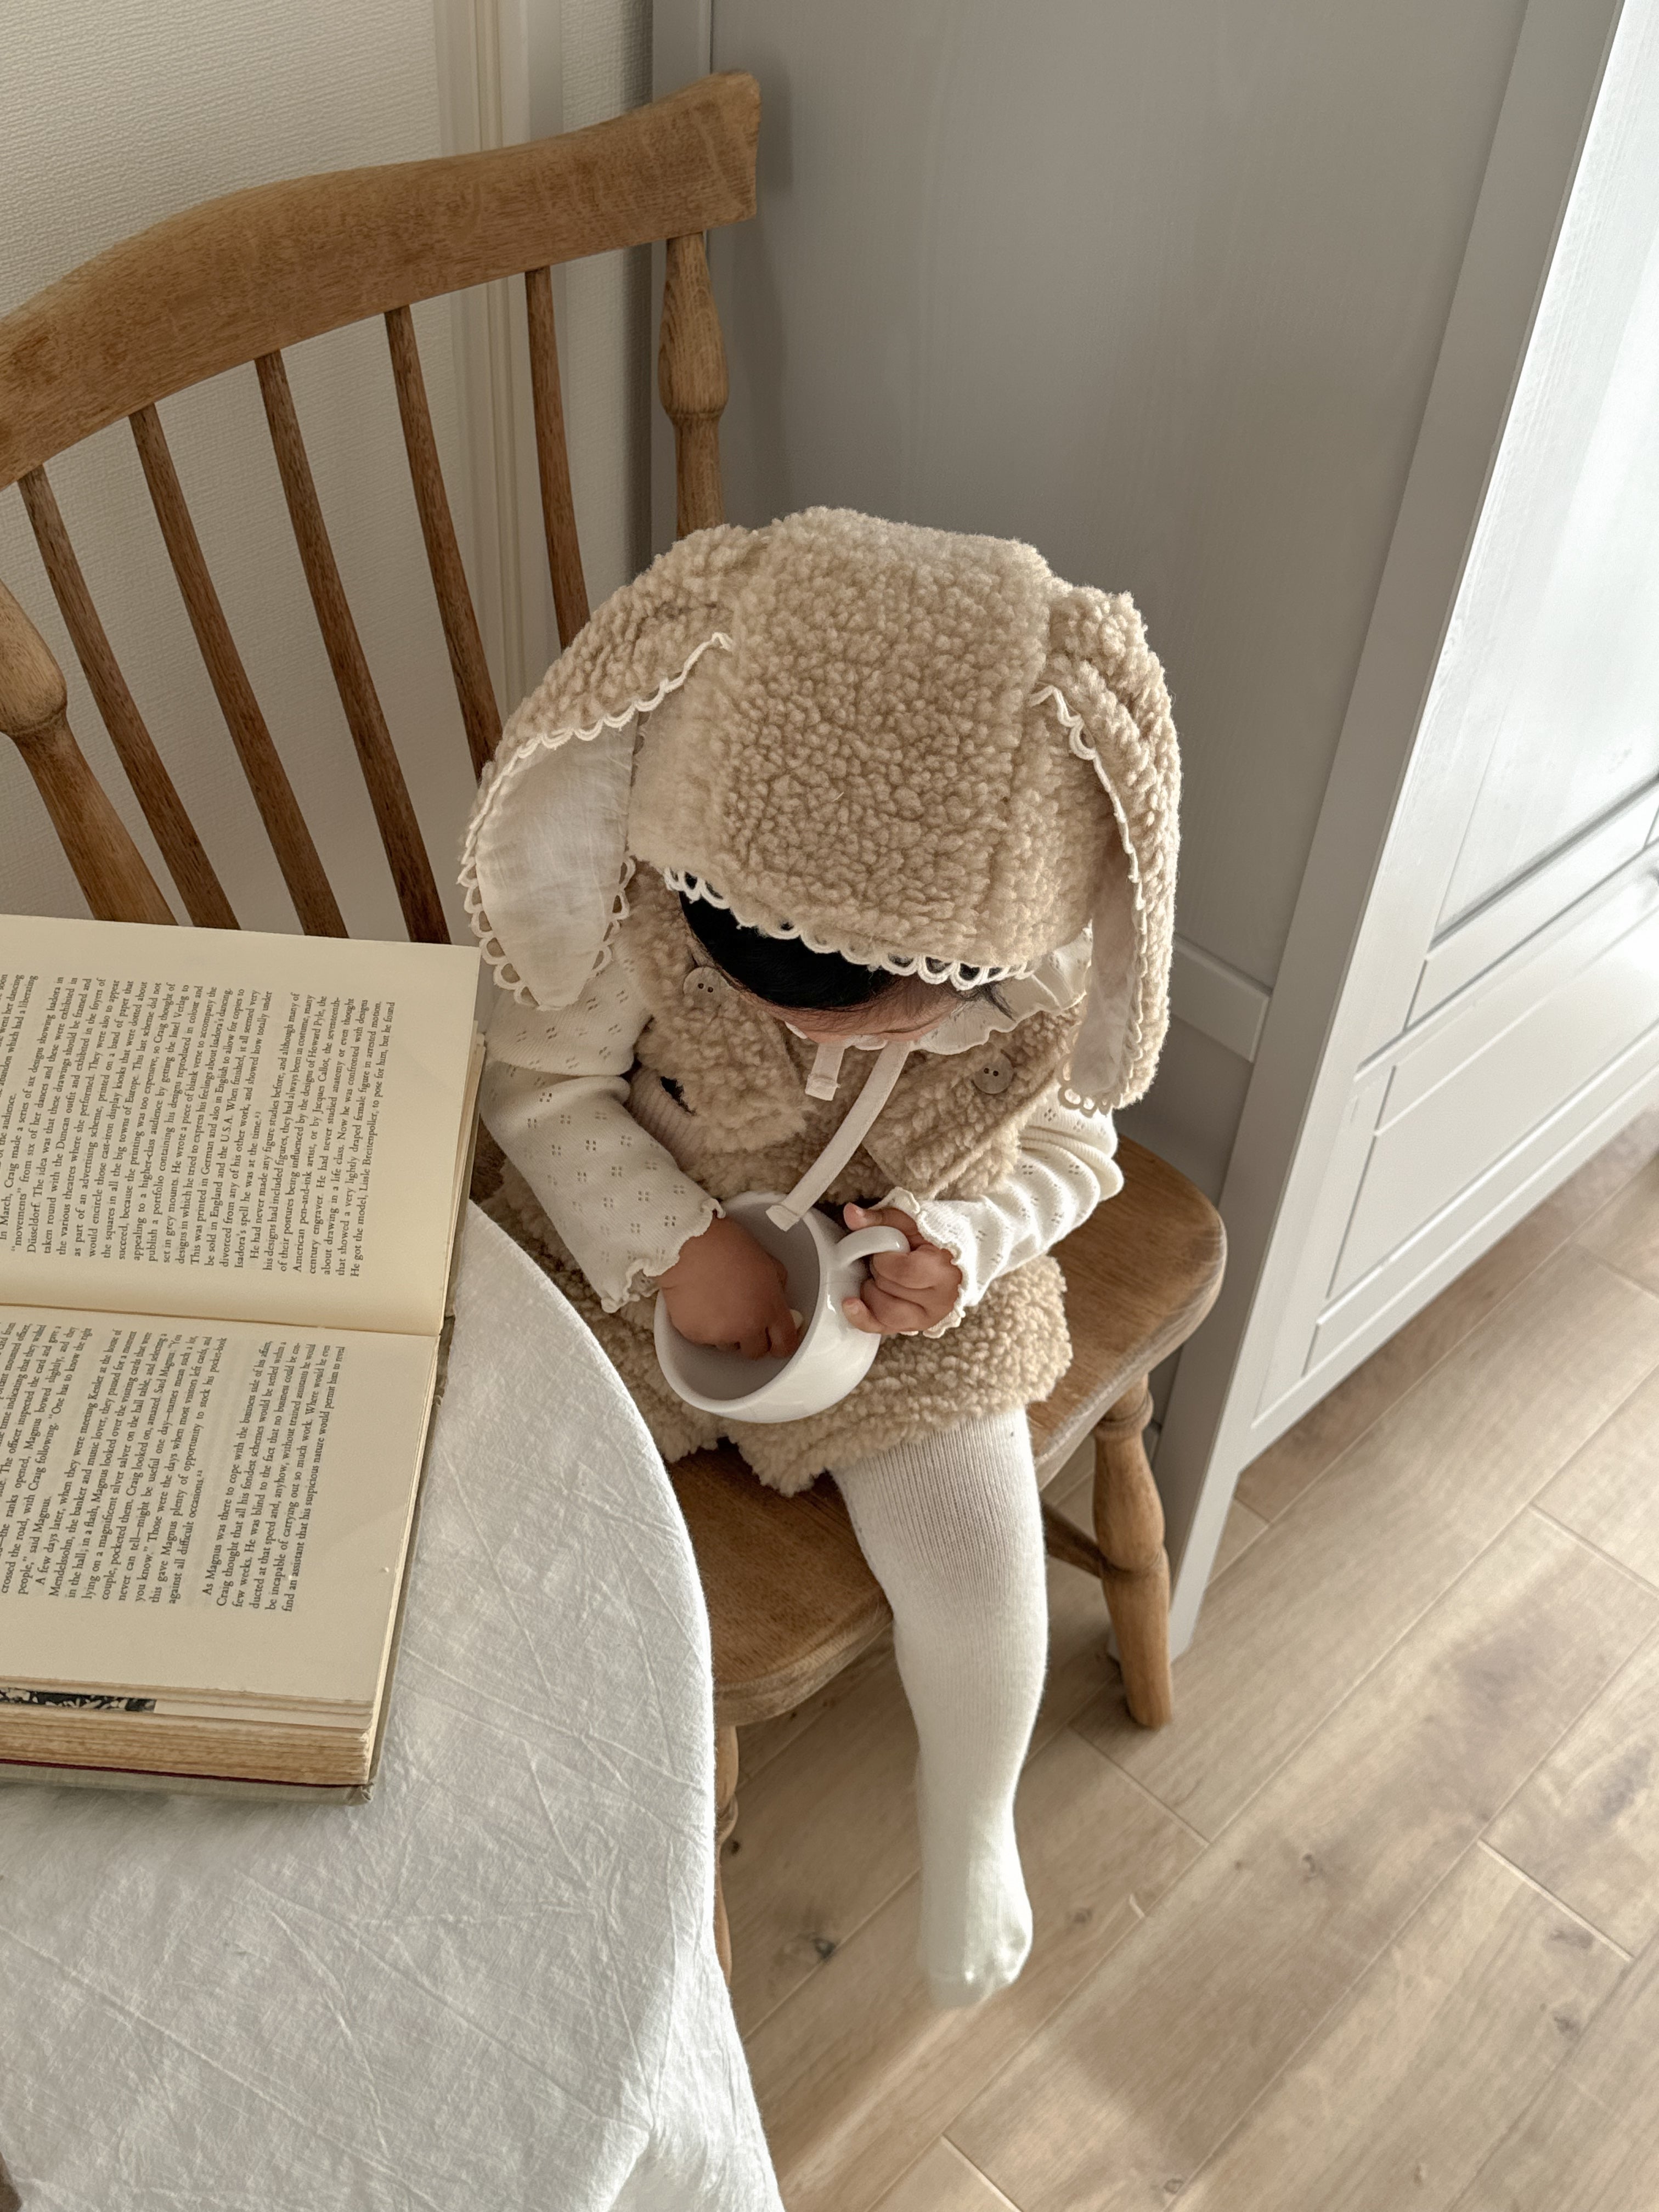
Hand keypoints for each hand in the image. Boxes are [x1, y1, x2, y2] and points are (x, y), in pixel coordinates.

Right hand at [654, 1213, 801, 1360]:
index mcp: (769, 1308)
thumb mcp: (767, 1261)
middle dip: (752, 1338)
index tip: (777, 1342)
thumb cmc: (726, 1245)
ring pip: (728, 1346)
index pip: (785, 1344)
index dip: (781, 1344)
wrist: (689, 1243)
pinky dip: (703, 1327)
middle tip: (743, 1318)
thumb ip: (776, 1287)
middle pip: (756, 1351)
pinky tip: (700, 1304)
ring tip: (717, 1305)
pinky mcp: (694, 1334)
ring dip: (727, 1333)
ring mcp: (719, 1333)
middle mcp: (746, 1327)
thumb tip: (777, 1299)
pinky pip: (704, 1339)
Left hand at [839, 1203, 961, 1335]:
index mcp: (944, 1272)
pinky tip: (850, 1304)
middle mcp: (939, 1302)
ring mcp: (926, 1318)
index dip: (885, 1259)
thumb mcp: (909, 1223)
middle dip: (877, 1270)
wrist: (951, 1262)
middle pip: (889, 1289)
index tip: (887, 1247)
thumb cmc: (931, 1241)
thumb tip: (851, 1213)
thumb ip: (880, 1219)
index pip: (903, 1272)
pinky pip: (881, 1328)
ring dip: (871, 1291)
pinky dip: (862, 1317)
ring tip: (878, 1276)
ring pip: (884, 1312)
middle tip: (885, 1258)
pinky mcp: (912, 1327)